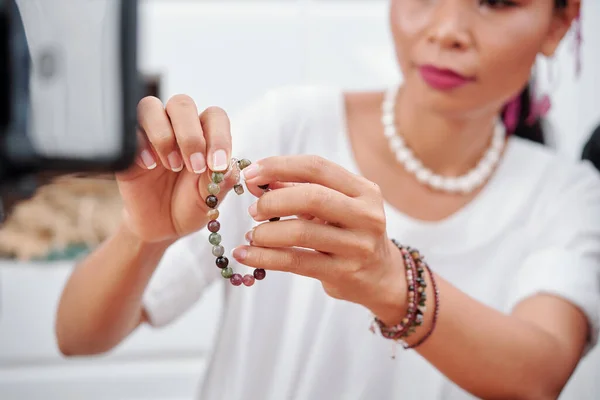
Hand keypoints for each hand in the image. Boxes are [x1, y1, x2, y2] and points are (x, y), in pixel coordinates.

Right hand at [116, 95, 235, 243]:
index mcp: (206, 133)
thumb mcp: (210, 198)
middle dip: (190, 136)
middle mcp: (179, 126)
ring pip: (151, 106)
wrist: (162, 226)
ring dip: (163, 136)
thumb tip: (227, 167)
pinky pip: (129, 128)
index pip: (215, 116)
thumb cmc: (190, 205)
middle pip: (182, 104)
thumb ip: (221, 180)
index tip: (217, 165)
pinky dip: (140, 145)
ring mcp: (152, 132)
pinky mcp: (129, 144)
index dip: (219, 136)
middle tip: (194, 167)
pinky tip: (149, 166)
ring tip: (172, 166)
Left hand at [234, 155, 406, 321]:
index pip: (317, 167)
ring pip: (301, 232)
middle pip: (312, 197)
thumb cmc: (349, 233)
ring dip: (266, 232)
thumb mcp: (333, 206)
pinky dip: (264, 257)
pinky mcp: (343, 272)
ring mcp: (357, 246)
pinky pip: (295, 261)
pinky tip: (245, 254)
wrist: (380, 276)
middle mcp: (366, 215)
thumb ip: (296, 190)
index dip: (279, 166)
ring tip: (252, 235)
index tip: (251, 173)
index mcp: (363, 190)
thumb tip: (255, 181)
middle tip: (253, 210)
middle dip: (273, 201)